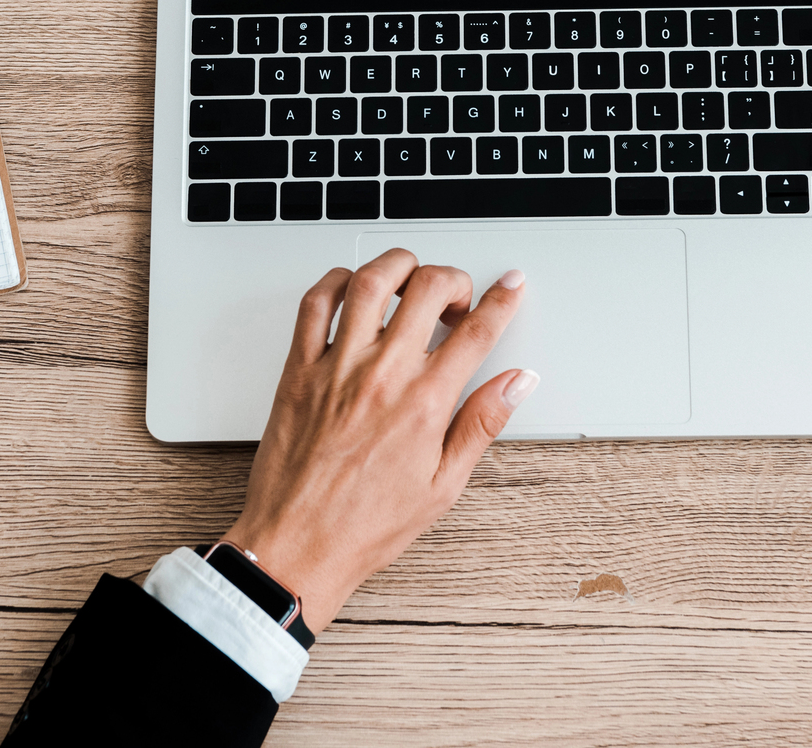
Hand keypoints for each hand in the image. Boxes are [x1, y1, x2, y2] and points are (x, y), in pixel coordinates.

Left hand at [224, 250, 535, 628]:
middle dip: (455, 279)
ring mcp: (337, 367)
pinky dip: (337, 281)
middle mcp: (382, 376)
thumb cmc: (363, 526)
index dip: (502, 299)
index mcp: (424, 405)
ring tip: (412, 280)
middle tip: (457, 298)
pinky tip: (354, 290)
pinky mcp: (299, 370)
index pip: (477, 331)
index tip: (512, 285)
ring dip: (400, 266)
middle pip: (429, 289)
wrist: (296, 546)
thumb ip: (481, 424)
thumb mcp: (442, 487)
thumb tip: (516, 383)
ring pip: (372, 281)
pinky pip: (316, 304)